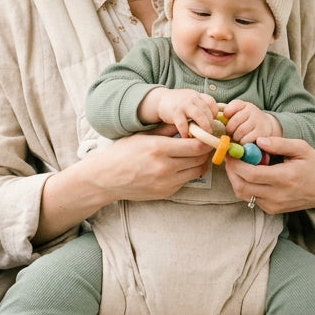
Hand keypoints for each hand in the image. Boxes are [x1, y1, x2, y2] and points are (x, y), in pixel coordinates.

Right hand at [85, 127, 211, 201]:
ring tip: (194, 154)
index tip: (207, 136)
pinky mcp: (166, 192)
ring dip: (199, 162)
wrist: (107, 178)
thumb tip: (188, 121)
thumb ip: (167, 129)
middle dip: (205, 151)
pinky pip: (186, 181)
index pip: (196, 146)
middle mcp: (165, 167)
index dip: (206, 141)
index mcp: (159, 148)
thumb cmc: (123, 152)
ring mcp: (166, 182)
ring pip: (196, 171)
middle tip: (204, 144)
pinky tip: (180, 165)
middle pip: (199, 159)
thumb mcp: (143, 135)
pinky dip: (187, 172)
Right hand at [146, 87, 219, 139]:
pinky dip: (186, 132)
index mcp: (198, 96)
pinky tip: (187, 137)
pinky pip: (183, 123)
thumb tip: (214, 124)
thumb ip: (202, 109)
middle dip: (210, 123)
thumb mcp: (192, 102)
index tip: (213, 123)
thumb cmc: (179, 104)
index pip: (212, 103)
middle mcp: (193, 98)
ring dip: (203, 127)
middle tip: (210, 133)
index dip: (214, 114)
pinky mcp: (175, 112)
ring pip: (199, 115)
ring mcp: (184, 104)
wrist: (160, 100)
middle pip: (207, 110)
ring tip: (203, 137)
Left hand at [220, 99, 281, 144]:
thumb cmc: (247, 120)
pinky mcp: (261, 133)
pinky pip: (247, 139)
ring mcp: (258, 121)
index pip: (234, 106)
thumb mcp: (239, 112)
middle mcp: (252, 111)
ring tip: (237, 137)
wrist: (266, 125)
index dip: (227, 113)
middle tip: (230, 132)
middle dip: (230, 129)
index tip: (226, 118)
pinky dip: (242, 142)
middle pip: (235, 121)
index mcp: (244, 105)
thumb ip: (229, 112)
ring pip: (240, 131)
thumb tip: (217, 117)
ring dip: (236, 136)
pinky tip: (243, 141)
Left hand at [224, 135, 314, 215]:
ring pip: (243, 194)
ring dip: (235, 179)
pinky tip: (250, 175)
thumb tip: (258, 140)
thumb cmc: (313, 166)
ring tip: (238, 164)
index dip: (236, 163)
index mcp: (285, 178)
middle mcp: (278, 195)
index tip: (231, 151)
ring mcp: (274, 205)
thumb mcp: (301, 148)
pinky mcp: (272, 210)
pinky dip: (245, 186)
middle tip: (230, 157)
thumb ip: (279, 143)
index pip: (251, 174)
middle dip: (231, 171)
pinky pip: (251, 198)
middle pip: (242, 186)